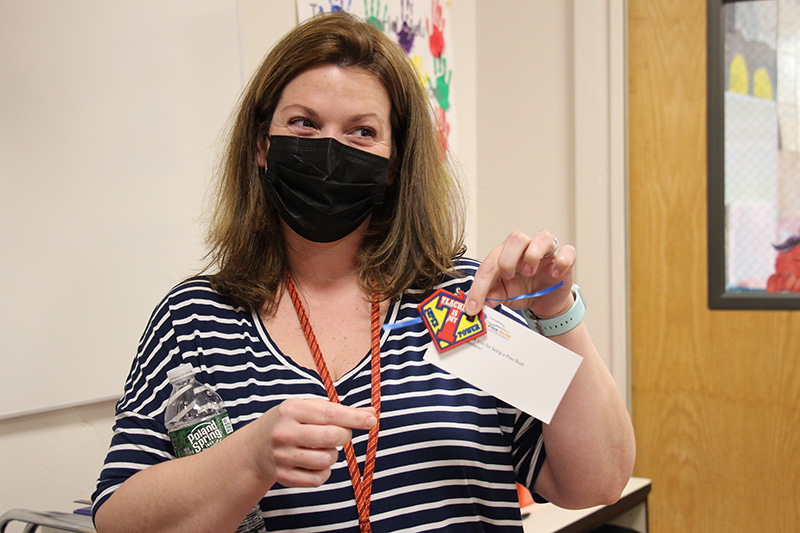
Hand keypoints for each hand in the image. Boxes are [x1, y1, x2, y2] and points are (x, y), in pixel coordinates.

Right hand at [249, 397, 376, 487]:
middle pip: (331, 437)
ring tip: (323, 448)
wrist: (255, 448)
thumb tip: (372, 413)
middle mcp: (284, 432)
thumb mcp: (307, 408)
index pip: (330, 413)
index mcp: (291, 409)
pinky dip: (324, 471)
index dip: (355, 418)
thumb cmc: (290, 423)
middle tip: (341, 434)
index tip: (373, 420)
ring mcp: (282, 456)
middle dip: (345, 436)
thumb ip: (339, 410)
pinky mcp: (283, 476)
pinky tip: (315, 462)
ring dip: (333, 455)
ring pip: (327, 460)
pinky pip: (319, 479)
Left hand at [465, 230, 575, 318]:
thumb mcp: (503, 296)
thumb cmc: (523, 292)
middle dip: (508, 259)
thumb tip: (480, 302)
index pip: (490, 263)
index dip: (479, 285)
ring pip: (543, 237)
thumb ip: (491, 296)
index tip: (473, 305)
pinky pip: (568, 252)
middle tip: (508, 277)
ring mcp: (546, 254)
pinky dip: (561, 262)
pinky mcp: (564, 262)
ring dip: (533, 255)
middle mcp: (525, 250)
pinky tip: (555, 274)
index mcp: (505, 256)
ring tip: (530, 273)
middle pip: (516, 238)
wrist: (545, 303)